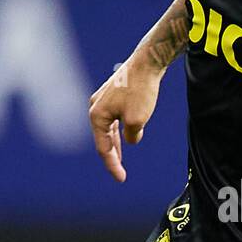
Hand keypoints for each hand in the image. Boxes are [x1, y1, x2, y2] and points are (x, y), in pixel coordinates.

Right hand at [88, 56, 161, 182]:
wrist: (147, 62)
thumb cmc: (141, 90)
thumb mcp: (138, 120)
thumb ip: (131, 136)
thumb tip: (131, 139)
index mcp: (96, 116)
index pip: (103, 148)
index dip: (112, 165)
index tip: (122, 179)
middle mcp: (95, 107)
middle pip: (102, 138)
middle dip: (111, 156)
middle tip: (120, 173)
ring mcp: (103, 99)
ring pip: (108, 127)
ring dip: (115, 142)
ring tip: (119, 158)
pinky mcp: (113, 93)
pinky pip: (114, 117)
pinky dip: (119, 128)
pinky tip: (127, 134)